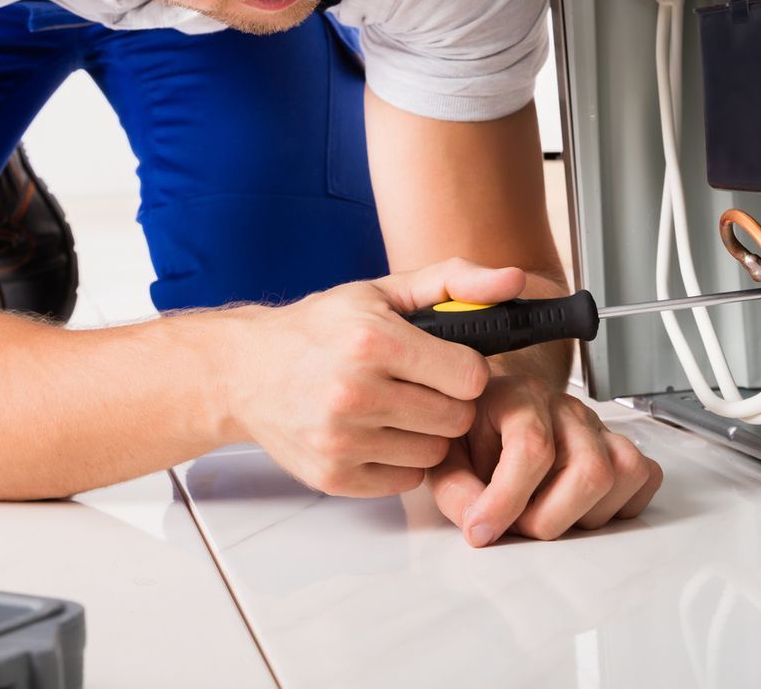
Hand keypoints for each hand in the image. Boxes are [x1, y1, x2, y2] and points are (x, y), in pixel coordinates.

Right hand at [224, 257, 529, 497]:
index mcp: (372, 341)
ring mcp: (342, 440)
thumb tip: (514, 281)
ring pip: (435, 453)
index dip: (463, 370)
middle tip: (419, 386)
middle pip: (456, 419)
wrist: (246, 370)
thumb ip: (455, 280)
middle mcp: (355, 393)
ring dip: (425, 433)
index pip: (469, 377)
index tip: (444, 364)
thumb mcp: (384, 290)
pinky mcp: (334, 477)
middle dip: (447, 402)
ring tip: (395, 407)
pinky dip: (399, 460)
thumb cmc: (320, 328)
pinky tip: (376, 432)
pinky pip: (405, 480)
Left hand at [429, 373, 662, 546]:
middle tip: (517, 525)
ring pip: (623, 475)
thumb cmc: (472, 429)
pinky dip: (618, 505)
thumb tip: (480, 525)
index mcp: (519, 397)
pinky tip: (577, 507)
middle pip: (590, 470)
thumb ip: (454, 488)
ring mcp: (598, 426)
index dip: (506, 500)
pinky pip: (644, 478)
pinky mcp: (618, 445)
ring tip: (546, 513)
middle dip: (550, 518)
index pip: (533, 448)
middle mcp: (566, 408)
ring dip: (583, 515)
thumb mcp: (444, 454)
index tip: (480, 530)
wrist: (495, 405)